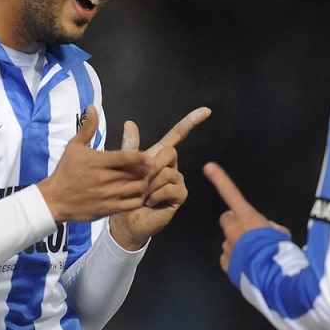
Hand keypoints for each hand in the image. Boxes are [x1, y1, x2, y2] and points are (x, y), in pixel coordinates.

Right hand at [38, 106, 153, 222]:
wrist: (54, 199)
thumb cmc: (66, 171)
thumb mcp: (74, 146)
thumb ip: (87, 128)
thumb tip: (93, 107)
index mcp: (98, 162)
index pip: (125, 157)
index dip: (140, 157)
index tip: (149, 158)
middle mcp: (104, 179)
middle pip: (134, 173)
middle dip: (144, 171)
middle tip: (148, 169)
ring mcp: (107, 195)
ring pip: (136, 189)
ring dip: (143, 184)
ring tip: (143, 180)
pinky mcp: (108, 209)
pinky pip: (132, 204)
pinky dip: (138, 199)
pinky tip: (136, 194)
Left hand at [109, 107, 211, 250]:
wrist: (127, 219)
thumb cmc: (126, 192)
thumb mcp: (124, 167)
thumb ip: (129, 146)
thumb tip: (130, 122)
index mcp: (160, 156)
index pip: (178, 135)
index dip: (191, 122)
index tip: (206, 110)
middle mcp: (172, 166)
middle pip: (170, 152)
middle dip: (151, 166)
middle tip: (140, 181)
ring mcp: (178, 181)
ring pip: (168, 172)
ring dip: (151, 185)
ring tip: (143, 195)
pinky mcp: (180, 196)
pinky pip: (171, 187)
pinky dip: (157, 195)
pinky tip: (151, 202)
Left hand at [203, 161, 288, 272]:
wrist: (272, 277)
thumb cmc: (279, 249)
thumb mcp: (281, 233)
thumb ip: (270, 227)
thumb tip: (267, 230)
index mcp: (247, 217)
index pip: (231, 194)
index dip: (220, 179)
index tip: (208, 167)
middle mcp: (233, 229)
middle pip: (227, 219)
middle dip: (235, 223)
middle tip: (249, 233)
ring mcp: (227, 247)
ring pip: (229, 241)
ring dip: (238, 244)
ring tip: (254, 254)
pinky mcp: (226, 263)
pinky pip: (229, 257)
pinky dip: (236, 260)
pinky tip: (248, 265)